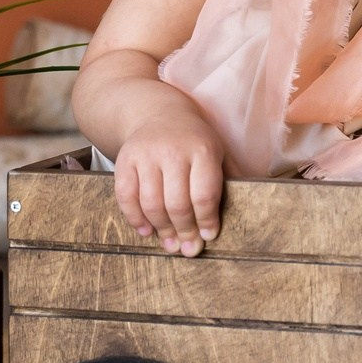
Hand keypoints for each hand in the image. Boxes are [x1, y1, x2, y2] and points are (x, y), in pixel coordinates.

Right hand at [113, 109, 226, 255]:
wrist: (159, 114)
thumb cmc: (193, 142)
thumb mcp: (216, 152)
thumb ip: (225, 181)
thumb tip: (237, 217)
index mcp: (202, 150)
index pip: (204, 195)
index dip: (206, 221)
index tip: (208, 237)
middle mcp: (172, 151)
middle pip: (177, 203)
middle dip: (184, 231)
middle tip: (187, 249)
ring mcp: (146, 155)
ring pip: (151, 203)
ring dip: (161, 229)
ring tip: (170, 243)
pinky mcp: (125, 159)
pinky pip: (126, 196)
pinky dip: (134, 218)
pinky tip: (146, 230)